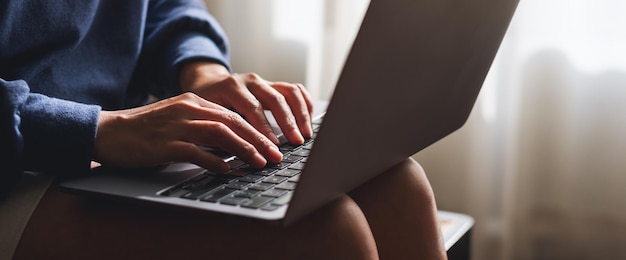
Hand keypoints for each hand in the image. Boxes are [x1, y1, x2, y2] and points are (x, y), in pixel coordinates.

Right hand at [94, 93, 282, 172]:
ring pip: (220, 133)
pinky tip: (227, 170)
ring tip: (259, 162)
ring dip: (244, 149)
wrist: (109, 131)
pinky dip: (215, 161)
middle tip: (275, 156)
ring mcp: (177, 125)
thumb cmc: (146, 130)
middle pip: (233, 122)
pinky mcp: (166, 143)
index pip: (234, 115)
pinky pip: (196, 151)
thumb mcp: (179, 120)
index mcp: (194, 102)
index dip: (256, 130)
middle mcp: (189, 109)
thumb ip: (203, 127)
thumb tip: (231, 145)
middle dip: (258, 139)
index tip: (273, 145)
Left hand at [179, 61, 313, 144]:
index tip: (273, 147)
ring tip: (306, 134)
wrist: (206, 85)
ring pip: (289, 92)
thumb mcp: (208, 117)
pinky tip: (308, 121)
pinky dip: (305, 104)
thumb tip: (239, 155)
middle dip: (287, 123)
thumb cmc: (206, 106)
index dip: (264, 129)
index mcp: (231, 87)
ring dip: (300, 114)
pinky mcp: (274, 84)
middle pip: (275, 99)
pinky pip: (295, 90)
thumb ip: (223, 132)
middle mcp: (250, 81)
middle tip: (296, 142)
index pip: (252, 109)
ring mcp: (264, 81)